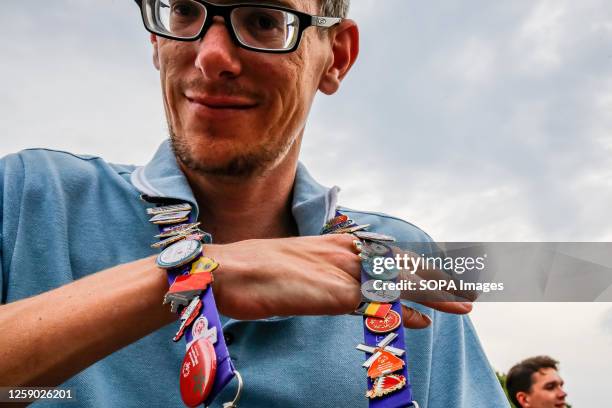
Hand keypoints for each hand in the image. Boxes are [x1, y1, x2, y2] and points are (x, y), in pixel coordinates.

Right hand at [205, 235, 471, 328]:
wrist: (229, 272)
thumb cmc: (257, 271)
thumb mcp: (300, 269)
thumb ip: (329, 278)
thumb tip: (353, 293)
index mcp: (339, 245)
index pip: (390, 254)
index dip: (421, 265)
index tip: (446, 272)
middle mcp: (346, 253)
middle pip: (403, 265)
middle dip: (440, 277)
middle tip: (472, 287)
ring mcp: (342, 271)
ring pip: (399, 281)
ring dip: (435, 292)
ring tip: (465, 304)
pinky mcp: (334, 293)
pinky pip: (378, 302)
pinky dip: (404, 312)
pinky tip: (424, 321)